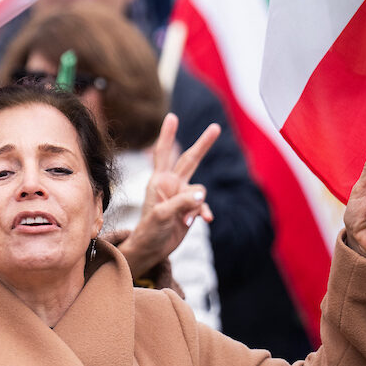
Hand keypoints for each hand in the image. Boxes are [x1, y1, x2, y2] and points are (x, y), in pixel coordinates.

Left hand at [119, 113, 218, 277]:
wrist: (152, 249)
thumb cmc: (150, 230)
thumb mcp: (162, 216)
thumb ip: (181, 203)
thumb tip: (201, 195)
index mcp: (159, 181)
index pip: (163, 153)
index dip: (168, 135)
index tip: (172, 116)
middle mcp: (171, 184)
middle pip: (190, 159)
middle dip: (203, 144)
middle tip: (216, 127)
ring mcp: (182, 196)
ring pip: (200, 189)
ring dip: (197, 205)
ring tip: (185, 220)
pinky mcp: (190, 208)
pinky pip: (203, 205)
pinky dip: (204, 212)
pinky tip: (204, 221)